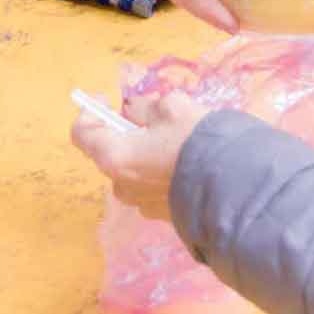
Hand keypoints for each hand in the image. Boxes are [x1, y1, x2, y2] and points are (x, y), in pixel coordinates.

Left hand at [71, 90, 208, 222]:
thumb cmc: (194, 142)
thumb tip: (133, 109)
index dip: (90, 112)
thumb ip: (144, 106)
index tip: (109, 99)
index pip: (81, 134)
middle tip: (153, 117)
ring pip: (133, 169)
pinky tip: (186, 163)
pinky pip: (150, 186)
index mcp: (114, 157)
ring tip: (176, 141)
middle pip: (111, 151)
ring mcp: (140, 203)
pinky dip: (159, 171)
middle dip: (127, 131)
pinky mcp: (159, 214)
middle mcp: (120, 184)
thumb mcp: (170, 107)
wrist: (231, 186)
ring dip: (145, 152)